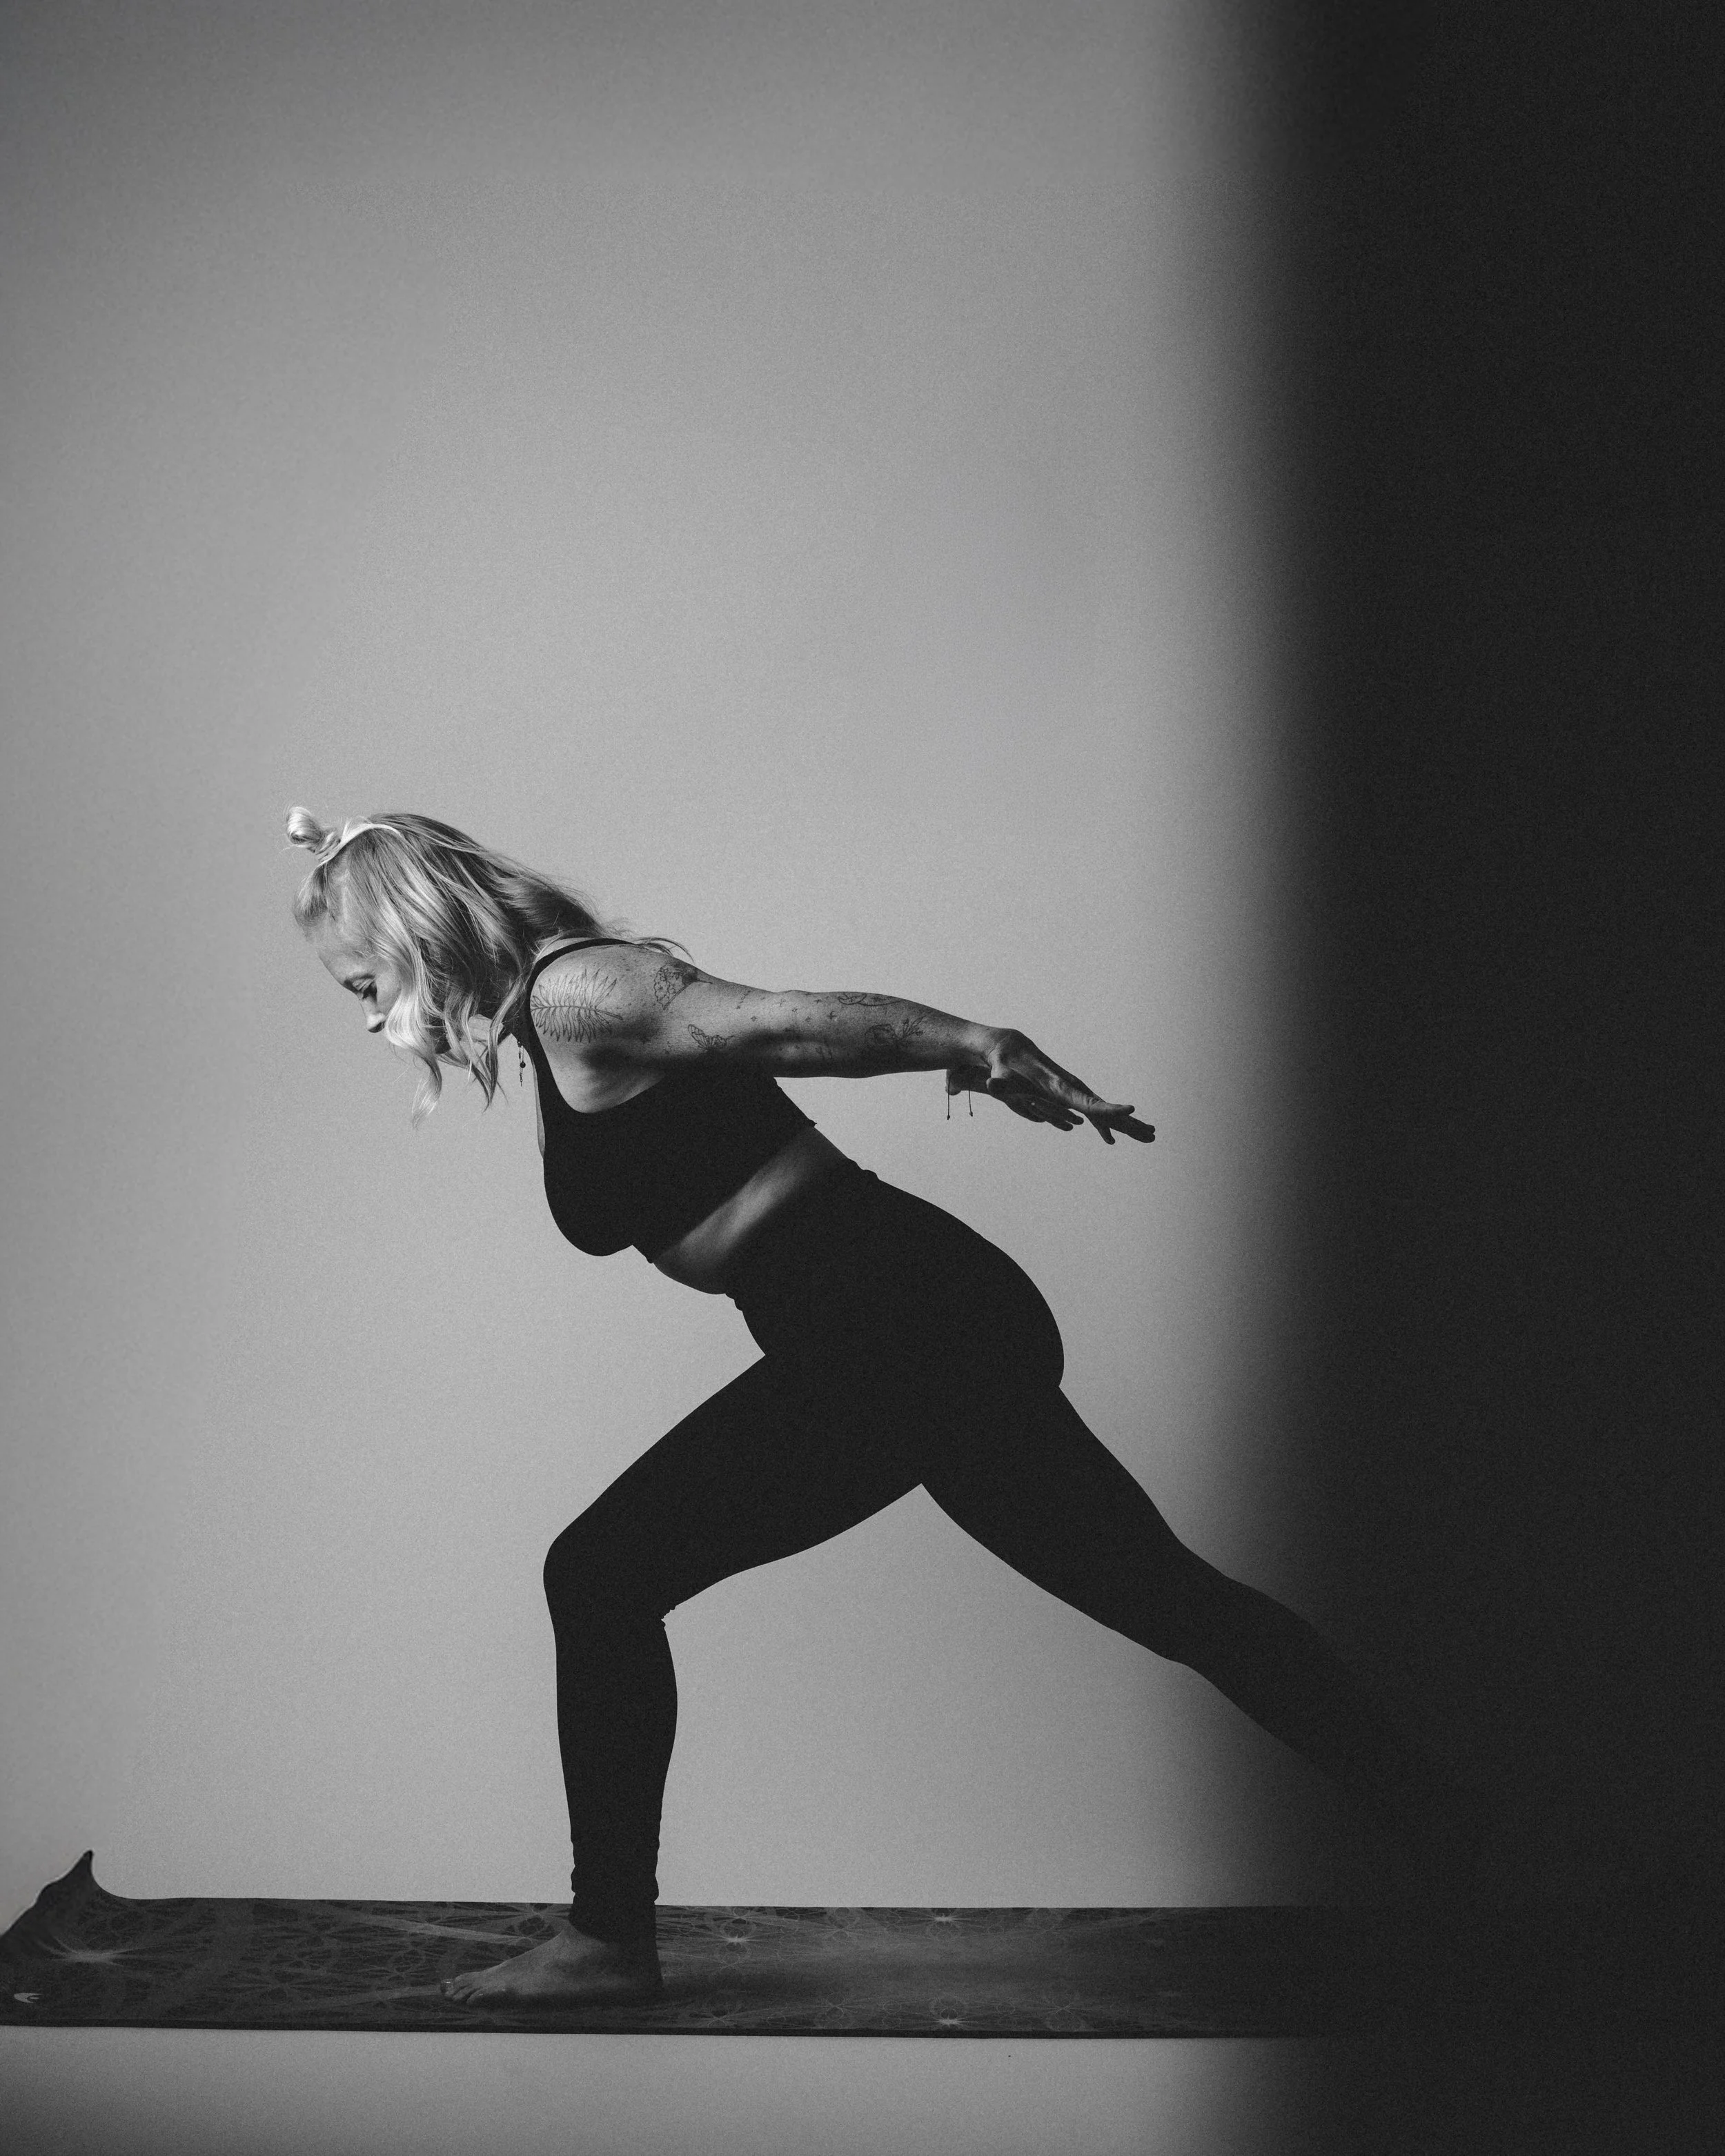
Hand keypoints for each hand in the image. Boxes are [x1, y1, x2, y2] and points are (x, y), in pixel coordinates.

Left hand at [945, 1029, 1154, 1144]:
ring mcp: (1072, 1091)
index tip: (1131, 1111)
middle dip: (1128, 1121)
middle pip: (1104, 1108)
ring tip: (1148, 1136)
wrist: (1009, 1047)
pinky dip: (1105, 1124)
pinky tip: (1110, 1138)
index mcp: (1060, 1086)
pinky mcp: (1067, 1095)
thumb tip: (993, 1085)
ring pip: (1102, 1110)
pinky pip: (1092, 1112)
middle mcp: (1071, 1088)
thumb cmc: (1004, 1063)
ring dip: (1125, 1124)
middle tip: (1152, 1134)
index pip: (1088, 1101)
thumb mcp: (999, 1072)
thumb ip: (998, 1081)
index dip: (1109, 1109)